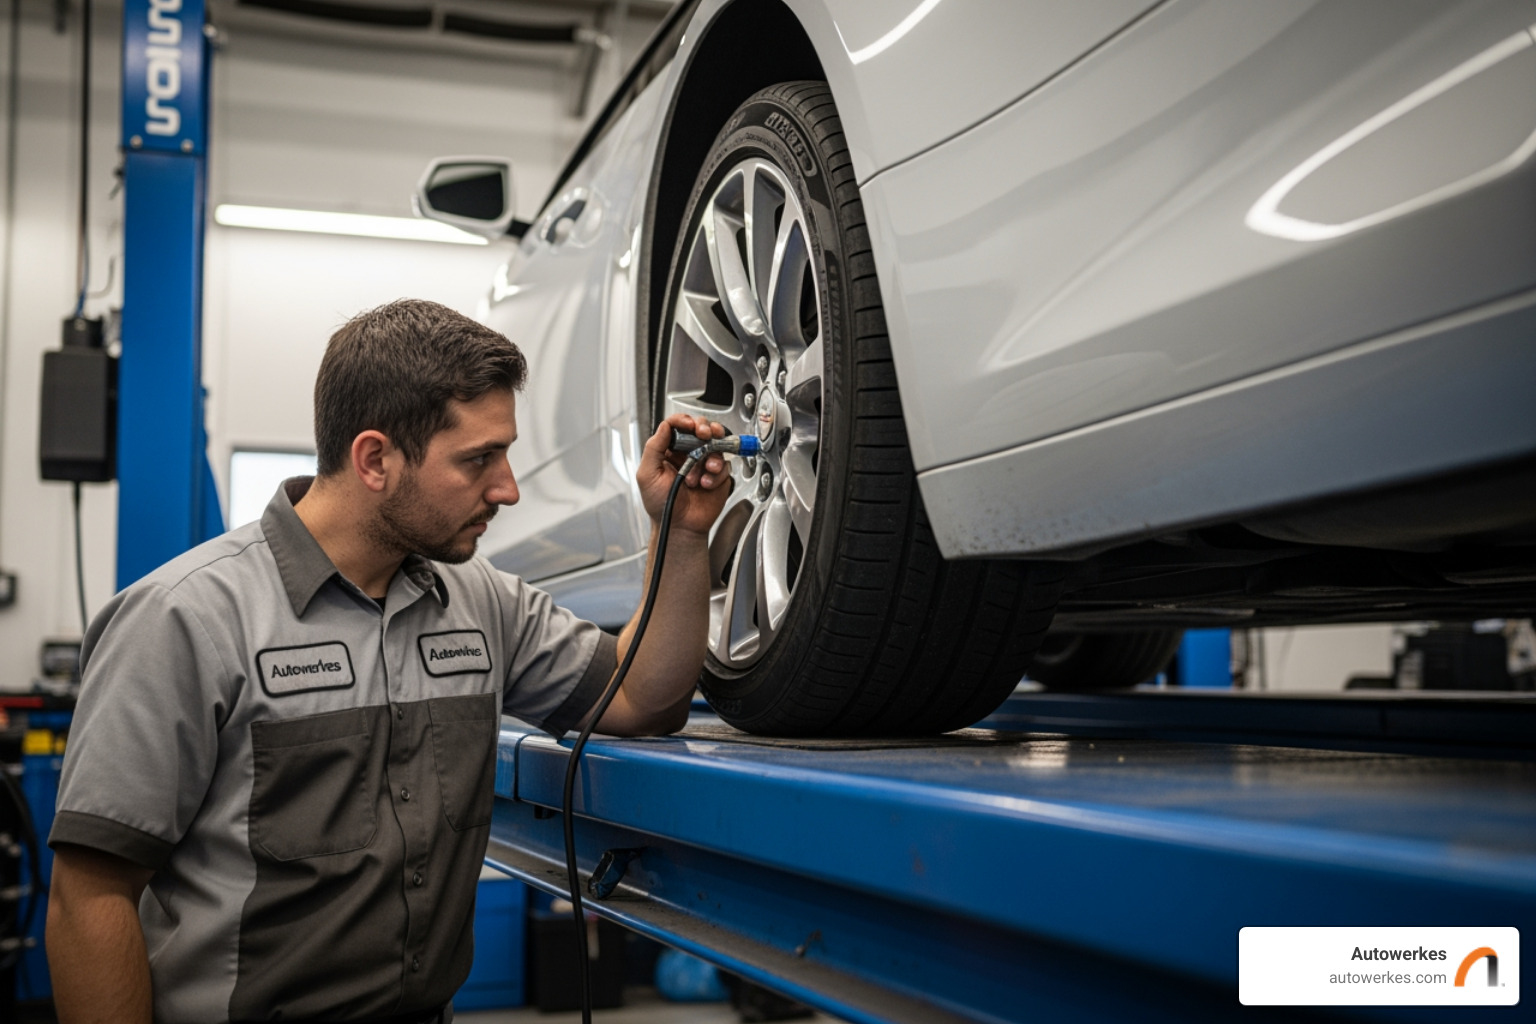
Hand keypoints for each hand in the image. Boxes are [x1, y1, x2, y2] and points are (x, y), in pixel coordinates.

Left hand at [638, 413, 732, 535]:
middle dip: (705, 428)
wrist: (679, 527)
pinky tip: (706, 484)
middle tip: (705, 434)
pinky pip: (724, 466)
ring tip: (704, 469)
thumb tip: (664, 426)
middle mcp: (688, 454)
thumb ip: (653, 448)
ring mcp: (703, 464)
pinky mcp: (717, 476)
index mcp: (669, 450)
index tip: (690, 425)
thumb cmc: (660, 505)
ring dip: (711, 455)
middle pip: (701, 429)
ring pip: (716, 445)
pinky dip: (717, 474)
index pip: (677, 426)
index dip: (685, 421)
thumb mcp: (647, 475)